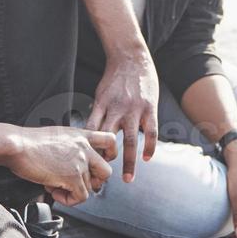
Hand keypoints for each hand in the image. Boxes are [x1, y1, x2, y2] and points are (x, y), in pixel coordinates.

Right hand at [5, 126, 117, 206]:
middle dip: (93, 182)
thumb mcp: (57, 137)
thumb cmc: (29, 142)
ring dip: (72, 191)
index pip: (110, 141)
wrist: (17, 145)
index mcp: (81, 135)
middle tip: (76, 183)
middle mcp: (84, 147)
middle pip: (107, 171)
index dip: (109, 155)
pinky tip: (53, 190)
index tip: (96, 164)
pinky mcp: (73, 177)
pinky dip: (68, 200)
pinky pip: (81, 197)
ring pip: (90, 188)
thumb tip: (73, 166)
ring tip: (54, 183)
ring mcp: (80, 162)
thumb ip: (70, 147)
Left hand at [86, 51, 157, 181]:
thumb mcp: (101, 95)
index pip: (91, 133)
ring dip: (128, 162)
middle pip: (108, 140)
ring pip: (130, 140)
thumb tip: (89, 136)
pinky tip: (148, 158)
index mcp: (101, 106)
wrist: (131, 57)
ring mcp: (134, 109)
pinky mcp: (150, 108)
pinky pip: (151, 131)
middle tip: (103, 180)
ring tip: (127, 179)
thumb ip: (98, 114)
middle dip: (106, 162)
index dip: (89, 151)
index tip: (85, 166)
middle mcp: (116, 109)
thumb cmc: (114, 79)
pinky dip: (150, 147)